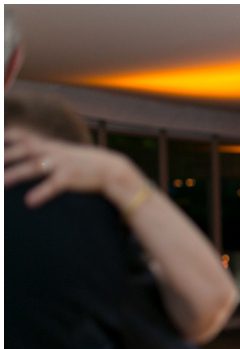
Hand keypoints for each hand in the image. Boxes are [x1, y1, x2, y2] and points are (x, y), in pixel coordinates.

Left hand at [5, 127, 141, 208]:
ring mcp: (61, 164)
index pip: (23, 137)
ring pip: (34, 167)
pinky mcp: (70, 178)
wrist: (111, 168)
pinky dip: (41, 193)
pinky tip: (29, 202)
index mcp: (49, 145)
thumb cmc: (85, 163)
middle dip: (6, 155)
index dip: (7, 138)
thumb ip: (45, 151)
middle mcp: (53, 152)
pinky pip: (53, 185)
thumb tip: (28, 152)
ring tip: (2, 182)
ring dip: (16, 174)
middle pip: (24, 150)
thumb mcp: (64, 152)